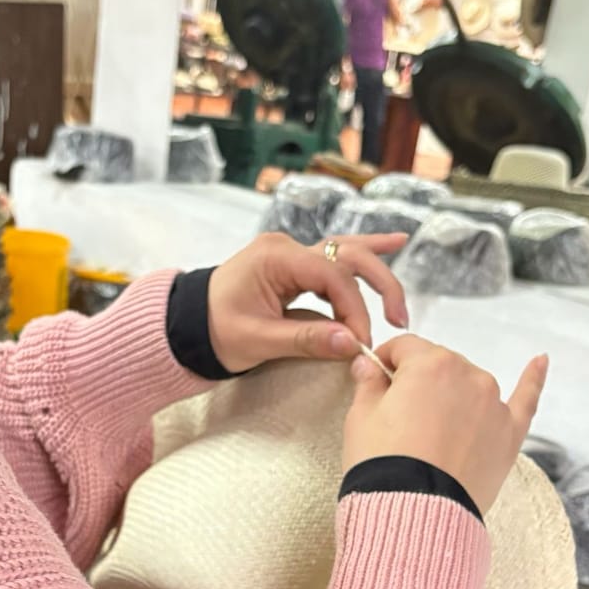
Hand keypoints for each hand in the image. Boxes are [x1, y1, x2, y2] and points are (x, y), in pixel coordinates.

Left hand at [207, 232, 409, 374]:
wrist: (185, 325)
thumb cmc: (213, 330)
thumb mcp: (257, 340)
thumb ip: (306, 340)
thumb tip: (351, 344)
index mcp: (276, 258)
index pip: (333, 278)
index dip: (355, 310)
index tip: (361, 342)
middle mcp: (287, 248)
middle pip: (347, 257)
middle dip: (378, 286)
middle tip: (398, 320)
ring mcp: (291, 254)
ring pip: (345, 253)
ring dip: (376, 269)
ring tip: (404, 276)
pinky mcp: (294, 267)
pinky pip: (333, 259)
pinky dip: (361, 256)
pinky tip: (391, 244)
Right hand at [342, 334, 548, 514]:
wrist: (415, 513)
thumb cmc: (382, 463)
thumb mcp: (360, 418)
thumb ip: (368, 383)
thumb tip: (368, 364)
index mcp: (429, 364)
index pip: (404, 347)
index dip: (386, 361)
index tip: (377, 377)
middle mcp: (468, 375)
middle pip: (439, 365)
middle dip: (419, 381)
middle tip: (399, 415)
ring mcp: (493, 404)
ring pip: (471, 384)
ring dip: (454, 394)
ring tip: (435, 427)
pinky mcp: (510, 433)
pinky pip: (525, 399)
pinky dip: (533, 379)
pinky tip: (540, 361)